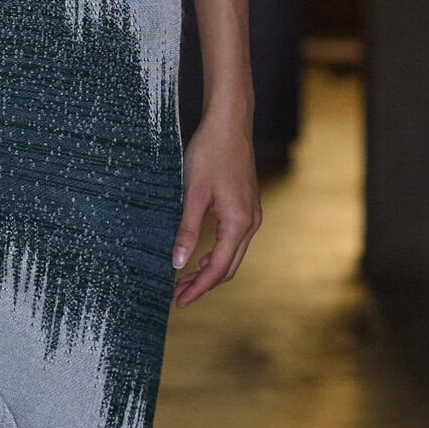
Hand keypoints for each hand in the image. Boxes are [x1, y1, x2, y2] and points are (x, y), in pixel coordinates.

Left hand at [171, 111, 261, 306]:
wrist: (229, 125)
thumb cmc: (210, 153)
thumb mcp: (193, 193)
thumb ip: (187, 230)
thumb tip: (178, 263)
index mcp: (238, 223)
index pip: (218, 268)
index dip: (199, 288)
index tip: (179, 302)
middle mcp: (250, 223)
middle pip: (228, 267)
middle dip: (203, 284)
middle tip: (177, 296)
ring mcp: (251, 216)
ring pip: (232, 256)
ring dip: (209, 270)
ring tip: (183, 280)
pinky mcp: (247, 208)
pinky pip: (234, 242)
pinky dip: (216, 255)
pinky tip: (199, 257)